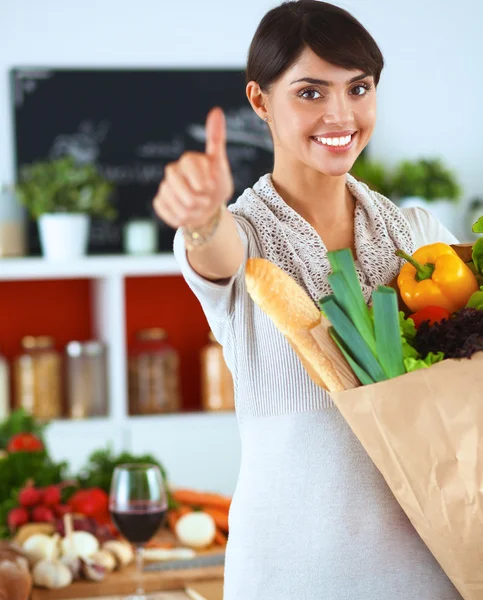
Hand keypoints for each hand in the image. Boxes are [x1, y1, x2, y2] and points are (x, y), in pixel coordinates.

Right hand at [153, 107, 233, 229]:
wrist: (209, 210)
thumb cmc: (216, 186)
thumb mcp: (221, 164)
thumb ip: (216, 139)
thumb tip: (216, 110)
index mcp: (188, 160)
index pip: (189, 164)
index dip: (202, 179)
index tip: (211, 186)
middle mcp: (173, 171)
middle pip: (176, 183)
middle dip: (195, 197)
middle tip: (206, 200)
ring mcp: (165, 186)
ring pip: (173, 200)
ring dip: (191, 210)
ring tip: (199, 207)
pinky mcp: (160, 202)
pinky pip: (167, 212)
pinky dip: (181, 217)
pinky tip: (188, 214)